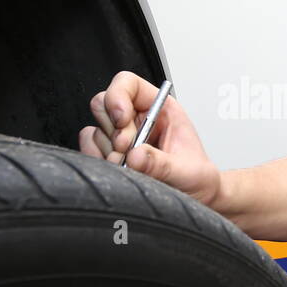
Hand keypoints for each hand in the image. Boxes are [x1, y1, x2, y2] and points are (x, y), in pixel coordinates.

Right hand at [79, 71, 222, 208]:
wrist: (196, 202)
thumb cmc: (198, 180)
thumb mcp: (188, 172)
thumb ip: (162, 164)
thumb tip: (135, 156)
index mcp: (160, 109)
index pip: (128, 84)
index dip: (118, 96)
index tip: (121, 120)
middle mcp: (137, 119)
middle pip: (104, 104)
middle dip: (112, 129)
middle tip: (126, 151)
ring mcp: (121, 137)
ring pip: (96, 130)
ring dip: (109, 150)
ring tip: (131, 168)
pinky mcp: (110, 156)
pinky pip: (89, 148)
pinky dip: (97, 159)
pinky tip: (119, 171)